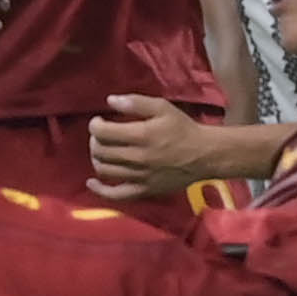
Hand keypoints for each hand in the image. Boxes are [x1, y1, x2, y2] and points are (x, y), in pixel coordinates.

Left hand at [87, 90, 223, 197]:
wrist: (204, 155)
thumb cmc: (182, 129)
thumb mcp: (162, 108)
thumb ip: (136, 103)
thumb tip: (110, 101)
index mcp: (142, 135)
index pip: (104, 132)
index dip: (95, 125)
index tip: (98, 121)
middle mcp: (138, 157)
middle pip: (101, 151)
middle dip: (95, 140)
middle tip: (101, 135)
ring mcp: (139, 177)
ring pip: (105, 170)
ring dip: (97, 158)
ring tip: (101, 150)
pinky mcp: (144, 190)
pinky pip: (116, 194)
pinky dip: (100, 190)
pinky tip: (91, 183)